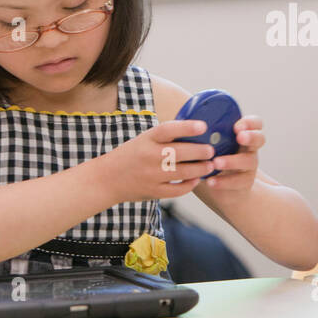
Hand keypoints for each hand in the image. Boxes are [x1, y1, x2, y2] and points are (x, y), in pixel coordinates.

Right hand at [96, 120, 214, 204]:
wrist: (106, 179)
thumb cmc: (131, 156)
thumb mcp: (143, 140)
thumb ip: (165, 138)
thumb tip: (196, 131)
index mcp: (146, 139)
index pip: (168, 130)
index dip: (187, 127)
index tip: (203, 126)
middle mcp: (149, 156)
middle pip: (180, 152)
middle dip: (200, 152)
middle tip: (211, 150)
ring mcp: (151, 175)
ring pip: (182, 172)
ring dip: (200, 169)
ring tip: (210, 165)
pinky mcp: (153, 191)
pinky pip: (177, 190)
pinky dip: (189, 185)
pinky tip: (196, 180)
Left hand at [201, 115, 262, 192]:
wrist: (221, 190)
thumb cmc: (210, 160)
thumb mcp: (207, 145)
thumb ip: (200, 135)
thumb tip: (180, 121)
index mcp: (241, 135)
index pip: (255, 123)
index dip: (250, 123)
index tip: (237, 126)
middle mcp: (249, 148)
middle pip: (260, 138)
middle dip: (251, 136)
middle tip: (239, 137)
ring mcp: (249, 166)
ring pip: (249, 161)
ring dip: (232, 161)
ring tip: (216, 163)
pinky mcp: (245, 182)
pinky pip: (238, 181)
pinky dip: (223, 181)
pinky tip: (211, 181)